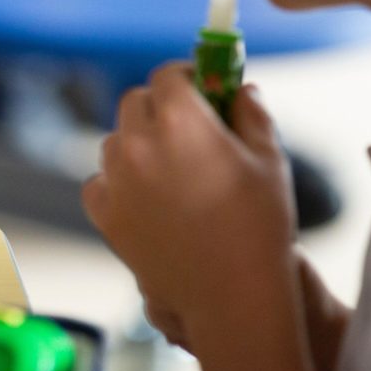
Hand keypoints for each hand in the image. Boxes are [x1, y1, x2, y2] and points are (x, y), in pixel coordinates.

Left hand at [82, 63, 294, 347]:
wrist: (232, 296)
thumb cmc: (259, 226)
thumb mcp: (270, 160)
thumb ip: (252, 114)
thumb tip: (242, 88)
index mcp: (179, 119)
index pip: (168, 74)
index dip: (187, 76)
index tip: (202, 88)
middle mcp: (137, 142)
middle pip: (136, 102)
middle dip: (160, 106)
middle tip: (189, 129)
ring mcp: (115, 179)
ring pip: (116, 141)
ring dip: (137, 143)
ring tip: (172, 170)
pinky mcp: (104, 215)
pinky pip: (100, 182)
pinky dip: (118, 182)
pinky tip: (147, 198)